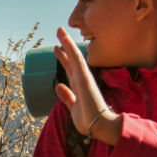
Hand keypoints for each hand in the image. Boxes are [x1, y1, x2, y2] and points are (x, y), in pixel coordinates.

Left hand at [53, 27, 121, 144]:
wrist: (99, 126)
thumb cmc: (88, 120)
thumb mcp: (73, 107)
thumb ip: (66, 97)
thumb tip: (58, 86)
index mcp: (79, 86)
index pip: (69, 69)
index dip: (63, 57)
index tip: (57, 48)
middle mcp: (82, 80)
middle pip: (71, 59)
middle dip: (64, 46)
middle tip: (59, 32)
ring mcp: (84, 78)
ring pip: (74, 56)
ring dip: (67, 43)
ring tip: (60, 30)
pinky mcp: (85, 79)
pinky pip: (78, 61)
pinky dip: (71, 50)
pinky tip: (65, 41)